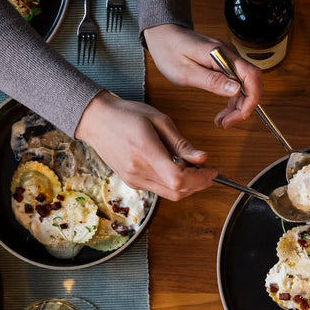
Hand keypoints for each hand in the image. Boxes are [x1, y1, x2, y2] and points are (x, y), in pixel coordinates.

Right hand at [74, 90, 215, 200]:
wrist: (96, 120)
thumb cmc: (126, 115)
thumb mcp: (158, 120)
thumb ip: (181, 143)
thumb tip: (202, 158)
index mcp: (146, 152)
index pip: (179, 179)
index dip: (201, 179)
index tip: (213, 171)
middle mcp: (138, 171)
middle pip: (177, 192)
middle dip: (198, 184)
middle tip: (207, 171)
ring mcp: (133, 179)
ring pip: (169, 194)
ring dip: (187, 186)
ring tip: (193, 168)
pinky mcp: (131, 181)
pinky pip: (158, 189)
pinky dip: (173, 184)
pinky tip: (176, 169)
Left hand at [143, 24, 262, 126]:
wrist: (164, 35)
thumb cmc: (170, 50)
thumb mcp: (185, 72)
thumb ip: (212, 81)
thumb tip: (236, 90)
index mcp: (221, 54)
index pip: (251, 76)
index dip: (252, 99)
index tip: (240, 115)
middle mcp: (230, 54)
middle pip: (252, 83)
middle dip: (244, 107)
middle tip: (227, 122)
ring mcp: (229, 59)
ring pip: (246, 86)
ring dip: (238, 106)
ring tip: (223, 121)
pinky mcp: (226, 64)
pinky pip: (237, 84)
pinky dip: (233, 100)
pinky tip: (224, 110)